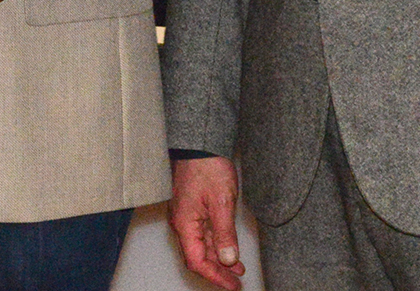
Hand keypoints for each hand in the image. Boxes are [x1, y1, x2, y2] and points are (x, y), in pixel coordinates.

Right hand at [170, 156, 246, 289]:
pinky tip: (229, 248)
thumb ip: (225, 234)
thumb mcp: (222, 202)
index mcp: (185, 223)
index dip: (215, 277)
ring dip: (218, 259)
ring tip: (237, 270)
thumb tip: (229, 259)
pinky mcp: (193, 208)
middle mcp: (182, 222)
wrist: (201, 143)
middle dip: (217, 272)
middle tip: (236, 283)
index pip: (197, 261)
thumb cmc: (208, 168)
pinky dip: (216, 244)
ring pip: (201, 246)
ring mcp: (186, 215)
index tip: (232, 285)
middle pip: (197, 256)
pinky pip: (203, 233)